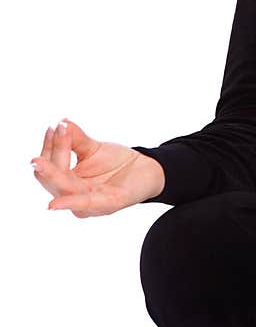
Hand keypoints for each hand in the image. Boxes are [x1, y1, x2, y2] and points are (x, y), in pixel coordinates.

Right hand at [31, 118, 164, 216]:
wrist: (146, 169)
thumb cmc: (115, 162)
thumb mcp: (92, 148)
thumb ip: (76, 138)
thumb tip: (61, 123)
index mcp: (68, 183)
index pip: (50, 166)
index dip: (50, 146)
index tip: (54, 125)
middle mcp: (74, 196)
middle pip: (53, 178)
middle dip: (49, 157)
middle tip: (51, 132)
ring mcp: (90, 203)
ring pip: (65, 189)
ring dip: (52, 174)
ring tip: (38, 162)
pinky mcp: (108, 204)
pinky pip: (86, 204)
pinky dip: (70, 203)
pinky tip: (54, 204)